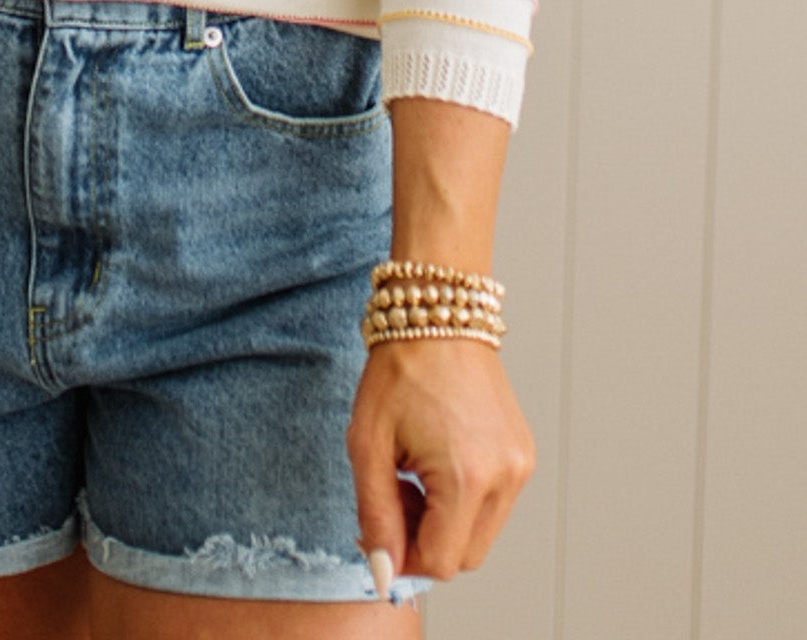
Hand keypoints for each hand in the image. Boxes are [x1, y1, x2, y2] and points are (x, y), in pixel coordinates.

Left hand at [346, 337, 534, 590]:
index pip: (441, 562)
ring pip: (480, 534)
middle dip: (423, 541)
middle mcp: (505, 476)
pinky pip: (493, 505)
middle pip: (465, 557)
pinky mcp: (523, 454)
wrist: (437, 316)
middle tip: (393, 496)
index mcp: (467, 476)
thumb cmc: (399, 371)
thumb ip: (376, 517)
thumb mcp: (368, 445)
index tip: (376, 529)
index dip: (402, 558)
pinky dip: (463, 502)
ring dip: (443, 523)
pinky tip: (438, 462)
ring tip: (414, 474)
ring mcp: (520, 465)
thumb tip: (384, 575)